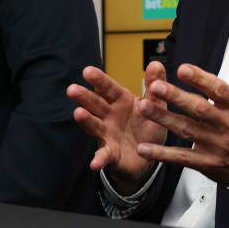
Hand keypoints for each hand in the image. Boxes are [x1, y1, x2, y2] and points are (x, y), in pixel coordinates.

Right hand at [67, 62, 169, 193]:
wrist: (148, 156)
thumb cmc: (149, 126)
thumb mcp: (156, 106)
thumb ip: (155, 86)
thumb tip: (156, 64)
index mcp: (121, 101)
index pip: (108, 88)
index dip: (99, 80)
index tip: (88, 71)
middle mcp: (110, 116)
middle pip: (95, 104)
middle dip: (84, 97)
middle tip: (72, 89)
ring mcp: (107, 134)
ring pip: (94, 125)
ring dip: (86, 120)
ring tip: (78, 113)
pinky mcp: (110, 154)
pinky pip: (103, 156)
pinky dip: (99, 159)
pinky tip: (95, 164)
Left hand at [138, 51, 228, 199]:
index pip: (218, 90)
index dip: (200, 79)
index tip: (183, 69)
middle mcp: (226, 125)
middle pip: (198, 109)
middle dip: (176, 97)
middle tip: (156, 86)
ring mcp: (216, 145)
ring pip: (186, 130)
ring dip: (164, 118)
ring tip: (145, 107)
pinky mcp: (207, 163)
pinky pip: (182, 158)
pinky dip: (163, 154)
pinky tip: (145, 147)